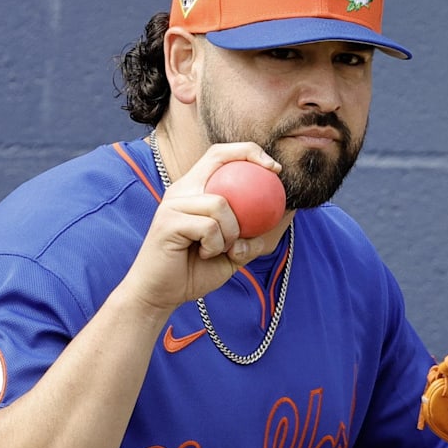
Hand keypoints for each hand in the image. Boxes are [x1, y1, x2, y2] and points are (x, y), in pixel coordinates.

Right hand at [124, 142, 283, 312]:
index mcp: (194, 191)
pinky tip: (206, 254)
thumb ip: (254, 236)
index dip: (247, 151)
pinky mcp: (168, 221)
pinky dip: (216, 245)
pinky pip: (209, 227)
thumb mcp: (234, 253)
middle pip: (217, 158)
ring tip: (223, 248)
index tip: (273, 167)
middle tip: (274, 173)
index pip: (219, 155)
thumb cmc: (195, 272)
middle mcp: (181, 190)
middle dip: (249, 158)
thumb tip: (287, 215)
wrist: (160, 295)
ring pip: (220, 203)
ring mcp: (172, 204)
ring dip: (232, 232)